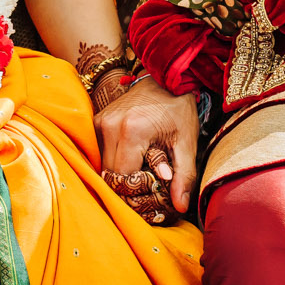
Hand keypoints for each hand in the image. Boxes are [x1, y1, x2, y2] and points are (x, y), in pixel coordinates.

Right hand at [94, 76, 198, 217]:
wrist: (165, 77)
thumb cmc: (178, 109)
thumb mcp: (186, 143)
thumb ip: (184, 176)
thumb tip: (180, 207)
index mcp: (132, 131)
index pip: (124, 178)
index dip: (137, 193)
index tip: (153, 196)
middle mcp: (109, 125)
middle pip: (110, 174)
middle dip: (127, 187)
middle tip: (147, 189)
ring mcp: (100, 122)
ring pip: (103, 165)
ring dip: (119, 175)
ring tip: (140, 174)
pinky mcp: (97, 121)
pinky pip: (100, 152)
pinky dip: (113, 162)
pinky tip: (130, 161)